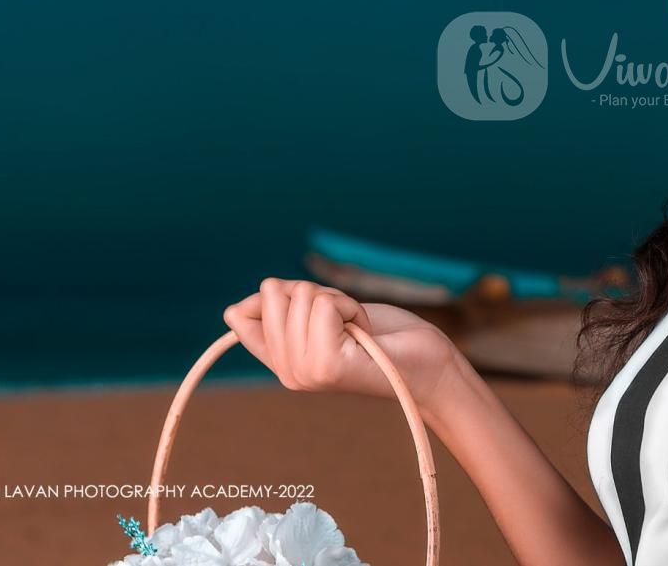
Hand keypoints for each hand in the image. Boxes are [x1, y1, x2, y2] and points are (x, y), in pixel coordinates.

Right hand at [223, 277, 456, 406]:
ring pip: (303, 296)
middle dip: (317, 293)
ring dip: (339, 301)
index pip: (239, 317)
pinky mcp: (327, 365)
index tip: (317, 311)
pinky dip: (351, 307)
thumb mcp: (326, 313)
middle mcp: (287, 373)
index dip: (281, 295)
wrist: (428, 365)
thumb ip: (286, 307)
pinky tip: (364, 333)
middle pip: (274, 293)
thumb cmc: (382, 336)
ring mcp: (304, 372)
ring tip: (357, 330)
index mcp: (281, 361)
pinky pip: (325, 305)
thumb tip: (241, 305)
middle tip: (345, 322)